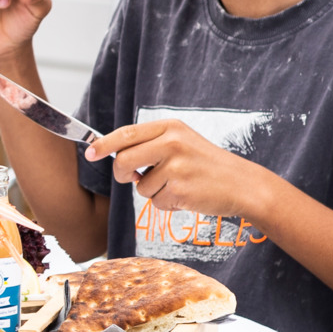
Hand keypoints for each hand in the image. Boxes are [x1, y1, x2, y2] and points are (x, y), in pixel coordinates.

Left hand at [85, 118, 278, 219]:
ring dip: (152, 191)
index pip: (126, 134)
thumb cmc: (208, 164)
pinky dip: (166, 204)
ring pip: (140, 186)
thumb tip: (115, 155)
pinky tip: (186, 196)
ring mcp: (176, 167)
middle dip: (121, 173)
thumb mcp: (182, 142)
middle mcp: (172, 143)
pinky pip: (156, 203)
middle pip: (124, 160)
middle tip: (130, 177)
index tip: (90, 152)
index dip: (104, 144)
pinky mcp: (181, 190)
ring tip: (178, 184)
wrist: (243, 184)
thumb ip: (151, 144)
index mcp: (171, 127)